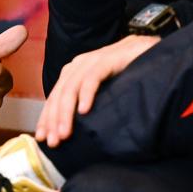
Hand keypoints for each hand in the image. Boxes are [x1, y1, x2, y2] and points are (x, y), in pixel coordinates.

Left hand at [35, 34, 159, 147]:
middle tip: (52, 142)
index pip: (55, 97)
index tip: (42, 139)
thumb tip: (75, 129)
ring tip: (64, 133)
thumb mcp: (103, 91)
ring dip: (65, 112)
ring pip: (71, 88)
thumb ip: (89, 103)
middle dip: (53, 120)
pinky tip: (84, 110)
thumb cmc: (127, 73)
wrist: (150, 49)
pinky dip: (86, 94)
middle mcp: (79, 65)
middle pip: (59, 94)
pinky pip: (93, 77)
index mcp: (74, 72)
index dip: (47, 118)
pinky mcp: (109, 59)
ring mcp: (93, 61)